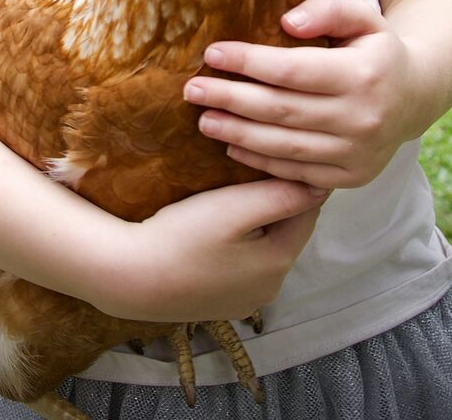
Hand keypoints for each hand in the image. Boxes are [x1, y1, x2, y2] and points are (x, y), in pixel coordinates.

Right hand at [94, 177, 325, 322]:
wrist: (128, 275)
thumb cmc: (182, 236)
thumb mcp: (235, 208)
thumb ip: (282, 195)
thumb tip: (324, 184)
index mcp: (278, 264)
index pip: (307, 211)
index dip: (298, 178)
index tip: (284, 150)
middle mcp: (267, 288)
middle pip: (287, 229)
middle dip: (278, 198)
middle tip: (257, 163)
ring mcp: (242, 298)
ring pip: (264, 246)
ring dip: (257, 219)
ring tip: (237, 188)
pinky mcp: (218, 300)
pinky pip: (242, 261)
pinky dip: (238, 240)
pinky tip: (218, 224)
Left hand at [183, 0, 424, 190]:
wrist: (418, 96)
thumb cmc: (377, 49)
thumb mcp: (363, 16)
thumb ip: (328, 9)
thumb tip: (287, 21)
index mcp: (364, 74)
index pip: (293, 70)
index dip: (248, 62)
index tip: (212, 53)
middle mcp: (363, 118)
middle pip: (282, 110)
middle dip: (231, 99)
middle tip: (192, 89)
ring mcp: (357, 154)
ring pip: (285, 145)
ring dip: (238, 134)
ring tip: (203, 119)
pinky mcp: (351, 178)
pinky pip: (296, 172)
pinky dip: (260, 161)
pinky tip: (232, 146)